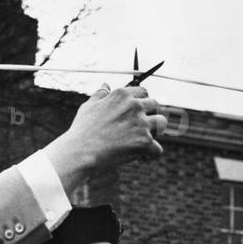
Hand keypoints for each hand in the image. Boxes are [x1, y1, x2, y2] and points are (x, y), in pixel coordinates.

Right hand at [45, 85, 166, 191]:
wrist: (81, 152)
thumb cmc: (82, 130)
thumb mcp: (89, 107)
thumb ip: (100, 95)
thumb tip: (106, 85)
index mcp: (122, 95)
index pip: (143, 92)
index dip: (142, 102)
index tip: (138, 112)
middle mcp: (134, 106)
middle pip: (155, 105)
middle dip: (151, 115)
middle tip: (142, 128)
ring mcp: (141, 124)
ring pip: (162, 123)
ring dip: (156, 132)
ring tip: (146, 140)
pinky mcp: (144, 142)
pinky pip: (158, 149)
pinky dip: (151, 155)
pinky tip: (143, 158)